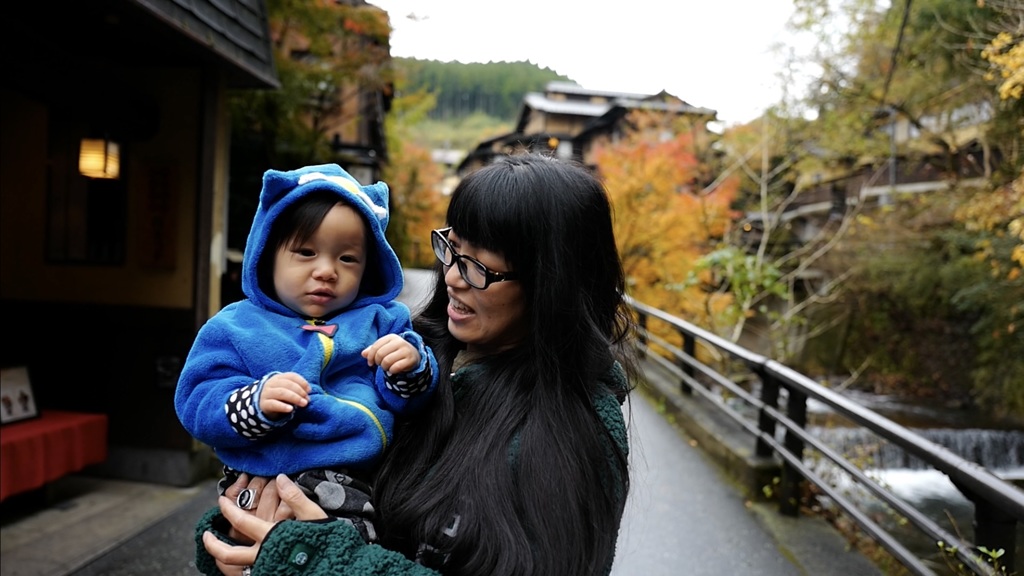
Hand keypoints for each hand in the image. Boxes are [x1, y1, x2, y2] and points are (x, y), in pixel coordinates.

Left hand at [203, 475, 328, 573]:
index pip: (241, 521)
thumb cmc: (328, 543)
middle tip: (206, 534)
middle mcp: (264, 556)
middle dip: (213, 543)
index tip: (221, 500)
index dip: (228, 509)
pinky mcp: (272, 574)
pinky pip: (247, 573)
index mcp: (272, 537)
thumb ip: (295, 497)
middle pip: (230, 553)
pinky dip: (237, 569)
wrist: (339, 570)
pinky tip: (239, 562)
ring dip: (222, 559)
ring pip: (235, 569)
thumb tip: (280, 478)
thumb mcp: (315, 516)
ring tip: (217, 552)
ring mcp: (267, 569)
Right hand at [260, 372, 309, 418]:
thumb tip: (307, 396)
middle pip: (287, 384)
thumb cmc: (278, 396)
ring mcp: (266, 393)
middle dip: (299, 391)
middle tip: (307, 399)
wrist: (261, 405)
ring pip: (281, 393)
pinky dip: (283, 406)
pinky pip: (274, 404)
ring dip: (294, 398)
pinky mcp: (264, 404)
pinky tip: (291, 409)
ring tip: (303, 404)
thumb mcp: (286, 390)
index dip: (302, 382)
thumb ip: (296, 390)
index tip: (309, 390)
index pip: (291, 376)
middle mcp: (271, 383)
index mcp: (278, 377)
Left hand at [362, 334, 420, 373]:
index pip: (375, 347)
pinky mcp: (410, 359)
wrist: (413, 355)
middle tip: (380, 365)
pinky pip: (395, 367)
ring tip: (387, 367)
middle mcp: (399, 342)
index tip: (370, 362)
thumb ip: (373, 350)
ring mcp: (406, 350)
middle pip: (380, 354)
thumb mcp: (384, 348)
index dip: (370, 356)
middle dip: (378, 362)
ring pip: (387, 361)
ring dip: (384, 367)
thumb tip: (363, 354)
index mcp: (391, 337)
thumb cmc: (395, 351)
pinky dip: (392, 371)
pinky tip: (393, 370)